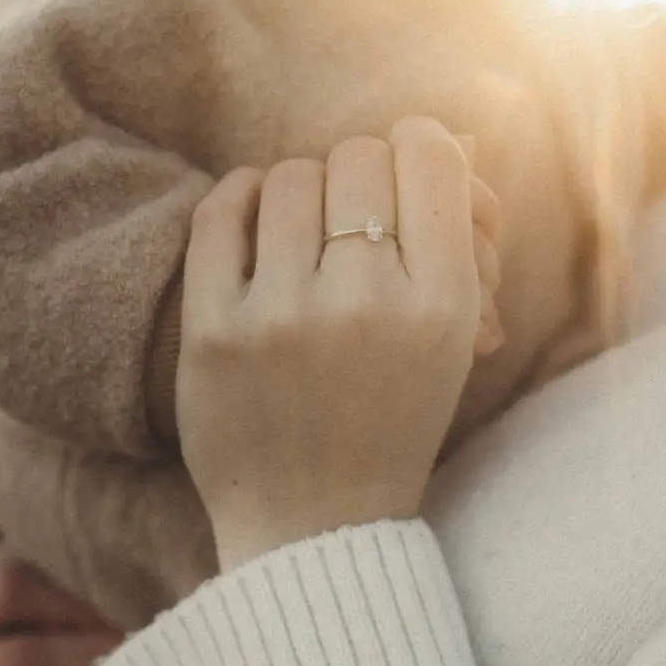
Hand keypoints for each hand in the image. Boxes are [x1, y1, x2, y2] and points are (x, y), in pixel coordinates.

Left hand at [175, 116, 498, 572]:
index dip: (418, 147)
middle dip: (357, 176)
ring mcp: (284, 318)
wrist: (314, 529)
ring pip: (289, 177)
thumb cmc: (391, 423)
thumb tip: (440, 135)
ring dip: (296, 192)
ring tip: (301, 231)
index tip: (405, 167)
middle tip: (350, 215)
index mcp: (443, 308)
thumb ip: (451, 241)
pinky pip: (220, 210)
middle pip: (359, 159)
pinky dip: (239, 197)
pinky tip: (252, 214)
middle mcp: (367, 306)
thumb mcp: (450, 342)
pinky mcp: (214, 332)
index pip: (429, 159)